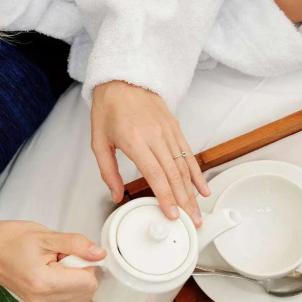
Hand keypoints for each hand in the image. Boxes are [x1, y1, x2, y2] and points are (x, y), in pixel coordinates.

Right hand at [0, 215, 101, 301]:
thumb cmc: (10, 238)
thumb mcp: (46, 236)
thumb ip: (76, 245)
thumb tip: (100, 254)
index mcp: (45, 284)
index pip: (89, 283)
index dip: (87, 263)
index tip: (71, 251)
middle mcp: (43, 301)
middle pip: (87, 293)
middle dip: (82, 272)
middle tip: (61, 256)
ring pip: (79, 299)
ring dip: (75, 280)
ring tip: (55, 263)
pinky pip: (66, 300)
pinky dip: (67, 286)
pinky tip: (52, 271)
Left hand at [91, 80, 209, 223]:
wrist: (124, 79)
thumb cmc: (109, 108)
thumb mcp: (99, 141)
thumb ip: (108, 171)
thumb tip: (117, 195)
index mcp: (134, 140)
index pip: (155, 174)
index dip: (166, 197)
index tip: (173, 214)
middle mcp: (155, 136)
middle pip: (174, 175)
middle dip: (185, 202)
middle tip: (191, 223)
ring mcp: (168, 132)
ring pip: (184, 167)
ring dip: (193, 193)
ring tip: (197, 213)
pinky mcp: (176, 129)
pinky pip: (189, 155)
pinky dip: (197, 174)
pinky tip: (203, 189)